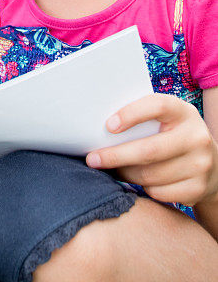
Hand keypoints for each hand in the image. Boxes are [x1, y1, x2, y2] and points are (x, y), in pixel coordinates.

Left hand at [85, 93, 217, 206]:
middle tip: (93, 159)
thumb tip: (100, 128)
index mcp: (182, 111)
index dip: (131, 114)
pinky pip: (159, 193)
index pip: (156, 106)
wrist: (212, 165)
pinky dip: (143, 189)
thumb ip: (143, 118)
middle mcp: (196, 136)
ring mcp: (200, 164)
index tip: (108, 126)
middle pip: (149, 150)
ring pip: (150, 175)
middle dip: (115, 156)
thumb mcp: (166, 119)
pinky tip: (138, 181)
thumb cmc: (173, 136)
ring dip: (125, 174)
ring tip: (113, 169)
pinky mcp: (198, 188)